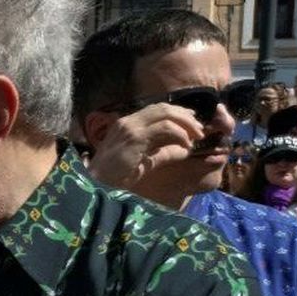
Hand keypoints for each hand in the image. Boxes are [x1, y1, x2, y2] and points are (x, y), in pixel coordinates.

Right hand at [85, 103, 206, 189]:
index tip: (193, 123)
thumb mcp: (144, 163)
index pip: (156, 110)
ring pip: (166, 113)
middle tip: (200, 130)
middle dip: (185, 116)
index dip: (178, 113)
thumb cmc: (115, 179)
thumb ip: (163, 153)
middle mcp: (127, 121)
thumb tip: (185, 149)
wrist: (97, 187)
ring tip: (197, 136)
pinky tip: (186, 145)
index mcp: (125, 125)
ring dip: (186, 123)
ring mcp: (129, 127)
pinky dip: (180, 134)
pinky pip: (165, 128)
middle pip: (163, 107)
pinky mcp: (134, 137)